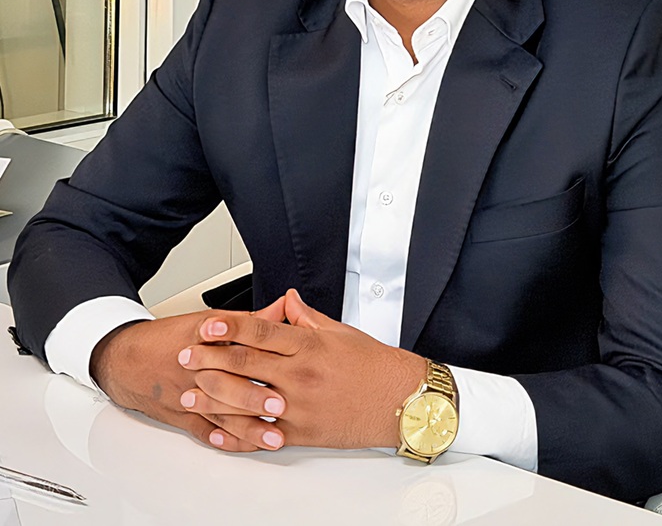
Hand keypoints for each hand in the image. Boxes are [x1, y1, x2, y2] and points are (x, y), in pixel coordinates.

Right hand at [90, 311, 275, 452]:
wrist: (127, 359)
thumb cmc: (170, 338)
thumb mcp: (209, 320)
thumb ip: (250, 320)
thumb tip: (283, 308)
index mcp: (205, 341)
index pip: (234, 348)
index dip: (259, 359)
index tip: (283, 370)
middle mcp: (196, 369)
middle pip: (226, 384)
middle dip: (254, 397)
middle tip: (281, 406)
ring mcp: (188, 395)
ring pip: (219, 413)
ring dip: (247, 427)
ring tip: (272, 437)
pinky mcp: (181, 415)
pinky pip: (203, 430)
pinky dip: (222, 439)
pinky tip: (241, 444)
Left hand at [178, 289, 426, 451]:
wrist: (400, 400)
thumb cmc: (374, 365)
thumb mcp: (340, 331)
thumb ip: (307, 316)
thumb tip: (286, 300)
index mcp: (309, 345)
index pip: (260, 332)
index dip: (229, 328)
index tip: (207, 326)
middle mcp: (301, 374)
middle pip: (245, 364)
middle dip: (210, 359)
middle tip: (186, 355)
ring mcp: (300, 405)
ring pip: (246, 401)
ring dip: (213, 397)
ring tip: (190, 393)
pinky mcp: (303, 432)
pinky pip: (262, 435)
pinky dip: (236, 435)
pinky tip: (218, 432)